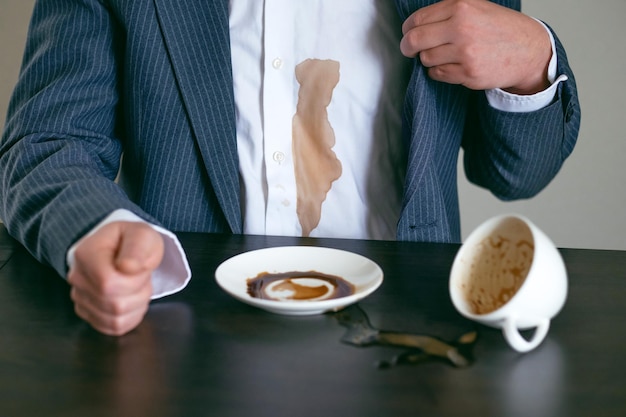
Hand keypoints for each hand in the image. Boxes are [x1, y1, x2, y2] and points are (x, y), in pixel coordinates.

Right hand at [67, 221, 164, 335]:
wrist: (118, 247)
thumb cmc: (131, 240)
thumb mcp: (141, 234)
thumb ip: (137, 248)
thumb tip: (127, 267)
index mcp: (86, 254)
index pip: (109, 284)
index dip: (134, 280)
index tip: (139, 266)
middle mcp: (77, 278)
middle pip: (115, 304)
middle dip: (140, 291)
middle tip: (140, 275)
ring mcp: (79, 297)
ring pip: (115, 320)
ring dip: (137, 304)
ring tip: (135, 285)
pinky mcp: (87, 313)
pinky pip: (113, 327)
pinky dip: (131, 316)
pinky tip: (131, 298)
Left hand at [400, 0, 550, 93]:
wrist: (528, 51)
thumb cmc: (500, 28)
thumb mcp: (476, 7)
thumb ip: (448, 11)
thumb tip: (415, 24)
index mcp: (461, 7)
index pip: (418, 19)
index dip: (408, 29)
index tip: (408, 33)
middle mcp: (462, 28)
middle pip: (415, 40)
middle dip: (407, 46)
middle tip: (409, 49)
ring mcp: (465, 53)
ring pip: (426, 59)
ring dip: (429, 59)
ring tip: (443, 55)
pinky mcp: (468, 74)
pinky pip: (438, 74)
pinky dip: (439, 71)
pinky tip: (452, 65)